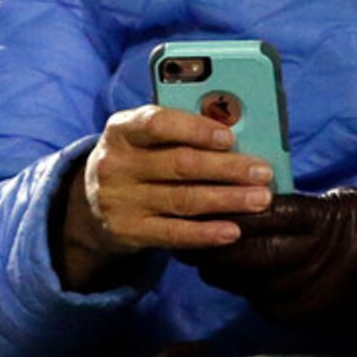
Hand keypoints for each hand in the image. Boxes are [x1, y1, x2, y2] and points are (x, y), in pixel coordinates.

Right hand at [54, 105, 277, 291]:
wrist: (93, 202)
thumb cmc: (138, 158)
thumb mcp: (146, 138)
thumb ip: (181, 131)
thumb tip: (237, 132)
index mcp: (121, 129)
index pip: (156, 123)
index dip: (194, 129)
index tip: (229, 137)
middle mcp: (115, 164)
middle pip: (179, 164)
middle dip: (227, 168)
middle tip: (263, 172)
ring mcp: (119, 201)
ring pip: (182, 199)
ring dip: (227, 200)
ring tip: (260, 199)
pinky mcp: (127, 232)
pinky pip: (173, 233)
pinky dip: (206, 233)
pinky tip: (233, 231)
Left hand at [181, 187, 356, 356]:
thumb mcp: (347, 202)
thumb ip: (302, 205)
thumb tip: (257, 194)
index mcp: (323, 225)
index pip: (263, 214)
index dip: (227, 207)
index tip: (200, 194)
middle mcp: (310, 263)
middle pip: (244, 251)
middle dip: (208, 240)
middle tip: (180, 223)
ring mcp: (305, 294)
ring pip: (245, 279)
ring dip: (216, 266)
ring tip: (192, 248)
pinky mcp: (302, 318)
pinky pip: (259, 299)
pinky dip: (241, 285)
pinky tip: (224, 272)